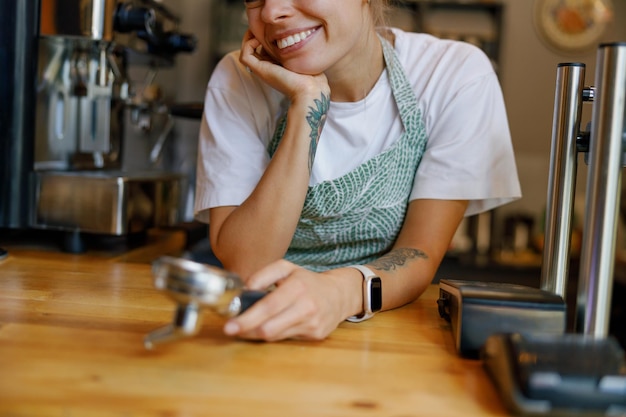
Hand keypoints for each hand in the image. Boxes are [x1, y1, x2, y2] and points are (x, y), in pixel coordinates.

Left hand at [223, 260, 347, 340]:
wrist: (340, 294)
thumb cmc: (308, 281)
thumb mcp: (287, 268)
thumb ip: (264, 274)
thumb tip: (246, 289)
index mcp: (298, 287)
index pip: (269, 307)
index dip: (248, 318)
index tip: (230, 324)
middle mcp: (307, 307)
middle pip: (270, 327)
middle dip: (247, 330)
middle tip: (230, 330)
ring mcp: (312, 324)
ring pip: (276, 336)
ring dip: (256, 334)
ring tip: (244, 328)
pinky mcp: (316, 336)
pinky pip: (286, 338)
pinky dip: (273, 334)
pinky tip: (267, 328)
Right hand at [239, 30, 328, 102]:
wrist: (310, 90)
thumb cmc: (312, 77)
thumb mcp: (306, 59)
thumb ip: (301, 51)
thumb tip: (300, 37)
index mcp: (278, 66)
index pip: (266, 48)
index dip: (266, 36)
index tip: (273, 27)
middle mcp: (269, 67)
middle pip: (255, 48)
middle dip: (256, 34)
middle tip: (263, 25)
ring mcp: (263, 69)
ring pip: (247, 51)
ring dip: (249, 38)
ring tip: (258, 29)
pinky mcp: (260, 70)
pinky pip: (245, 55)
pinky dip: (248, 44)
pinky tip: (259, 39)